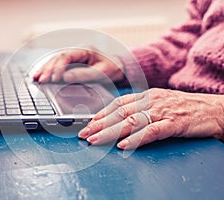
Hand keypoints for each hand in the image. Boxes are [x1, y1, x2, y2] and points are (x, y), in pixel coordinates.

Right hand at [33, 49, 123, 82]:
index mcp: (84, 50)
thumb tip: (65, 77)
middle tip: (40, 80)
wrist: (119, 68)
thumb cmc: (112, 68)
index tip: (53, 78)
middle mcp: (77, 52)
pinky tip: (41, 76)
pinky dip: (49, 71)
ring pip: (55, 61)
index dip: (58, 67)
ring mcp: (74, 57)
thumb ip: (84, 75)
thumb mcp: (101, 72)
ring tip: (35, 78)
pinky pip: (58, 66)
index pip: (66, 56)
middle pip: (57, 58)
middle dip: (48, 69)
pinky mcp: (72, 64)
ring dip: (45, 69)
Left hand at [78, 88, 223, 149]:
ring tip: (96, 140)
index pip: (118, 104)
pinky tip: (124, 145)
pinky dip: (136, 138)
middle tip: (84, 134)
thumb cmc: (185, 108)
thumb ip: (141, 109)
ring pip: (132, 121)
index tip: (88, 123)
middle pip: (120, 112)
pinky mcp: (174, 123)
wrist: (214, 109)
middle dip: (99, 124)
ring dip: (111, 132)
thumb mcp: (160, 103)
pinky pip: (152, 131)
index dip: (102, 113)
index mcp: (147, 95)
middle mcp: (151, 101)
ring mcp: (162, 111)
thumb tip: (120, 119)